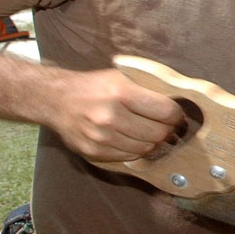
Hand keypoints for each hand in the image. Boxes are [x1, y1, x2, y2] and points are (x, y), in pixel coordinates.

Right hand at [47, 69, 184, 161]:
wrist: (55, 100)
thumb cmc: (94, 86)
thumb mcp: (121, 76)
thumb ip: (148, 88)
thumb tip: (179, 101)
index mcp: (121, 92)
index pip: (166, 111)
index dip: (176, 115)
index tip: (176, 114)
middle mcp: (110, 116)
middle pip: (158, 133)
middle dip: (167, 130)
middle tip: (166, 125)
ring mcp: (101, 137)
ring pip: (145, 148)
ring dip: (152, 142)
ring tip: (149, 132)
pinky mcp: (94, 152)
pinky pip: (128, 157)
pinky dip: (135, 150)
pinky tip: (131, 139)